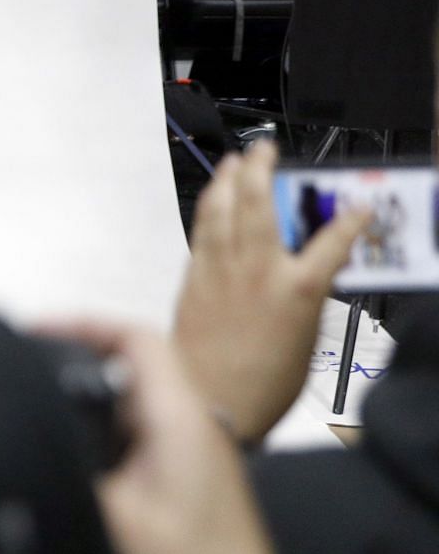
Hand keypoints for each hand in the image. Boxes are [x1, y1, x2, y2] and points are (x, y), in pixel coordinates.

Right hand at [46, 320, 296, 553]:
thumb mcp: (113, 514)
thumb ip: (70, 461)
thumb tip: (33, 431)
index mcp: (184, 421)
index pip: (137, 339)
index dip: (83, 324)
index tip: (36, 331)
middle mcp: (196, 430)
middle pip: (134, 369)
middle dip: (76, 365)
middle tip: (25, 373)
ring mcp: (195, 460)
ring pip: (134, 408)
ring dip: (88, 407)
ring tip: (38, 419)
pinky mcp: (189, 489)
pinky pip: (139, 443)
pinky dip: (101, 442)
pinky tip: (70, 468)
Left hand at [173, 142, 368, 441]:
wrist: (211, 404)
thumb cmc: (264, 383)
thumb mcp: (306, 337)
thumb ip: (307, 295)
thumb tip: (311, 269)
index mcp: (299, 290)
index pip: (334, 240)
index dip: (350, 219)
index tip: (359, 206)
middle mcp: (258, 270)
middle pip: (260, 202)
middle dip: (263, 168)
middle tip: (266, 149)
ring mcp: (221, 270)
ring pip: (222, 209)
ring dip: (228, 178)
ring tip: (235, 160)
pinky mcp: (194, 278)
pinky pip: (202, 231)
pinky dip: (209, 208)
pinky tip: (213, 199)